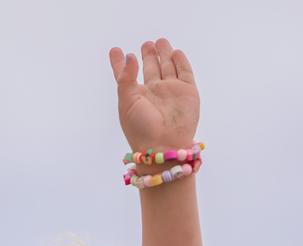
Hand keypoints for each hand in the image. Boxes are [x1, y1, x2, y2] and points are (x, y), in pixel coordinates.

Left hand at [109, 38, 199, 152]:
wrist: (164, 146)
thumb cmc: (141, 128)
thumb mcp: (126, 102)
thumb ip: (125, 78)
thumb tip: (129, 56)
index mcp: (136, 96)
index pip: (126, 76)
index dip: (120, 63)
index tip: (115, 50)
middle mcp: (153, 93)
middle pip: (150, 69)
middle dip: (148, 56)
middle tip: (146, 44)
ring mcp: (171, 92)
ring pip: (167, 68)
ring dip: (164, 55)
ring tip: (159, 42)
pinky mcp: (188, 92)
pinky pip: (184, 72)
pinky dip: (180, 61)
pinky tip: (175, 53)